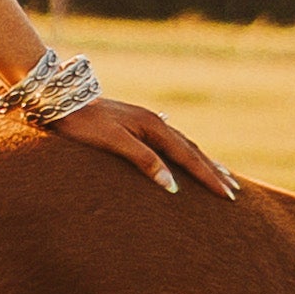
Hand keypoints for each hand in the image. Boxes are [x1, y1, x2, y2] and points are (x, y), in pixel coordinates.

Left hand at [48, 95, 239, 200]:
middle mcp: (155, 122)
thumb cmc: (82, 124)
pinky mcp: (137, 125)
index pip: (188, 156)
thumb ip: (143, 160)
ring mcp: (146, 122)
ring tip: (222, 175)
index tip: (227, 194)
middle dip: (214, 171)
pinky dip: (186, 153)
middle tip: (234, 191)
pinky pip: (171, 142)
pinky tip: (188, 158)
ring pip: (184, 144)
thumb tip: (172, 184)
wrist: (59, 100)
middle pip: (192, 150)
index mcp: (153, 126)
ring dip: (204, 161)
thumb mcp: (113, 142)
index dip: (208, 176)